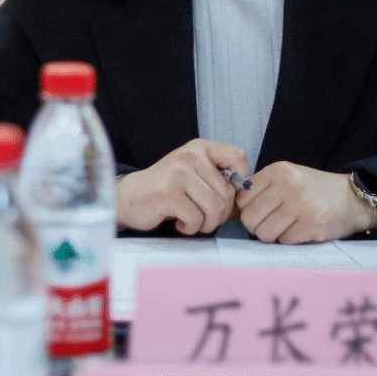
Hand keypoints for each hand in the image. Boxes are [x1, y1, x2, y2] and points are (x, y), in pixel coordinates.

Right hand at [116, 139, 248, 234]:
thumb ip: (218, 179)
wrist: (129, 197)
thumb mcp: (194, 174)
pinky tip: (180, 223)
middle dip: (220, 213)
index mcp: (200, 148)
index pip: (238, 155)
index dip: (241, 179)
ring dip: (207, 223)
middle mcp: (191, 156)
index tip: (227, 194)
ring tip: (193, 221)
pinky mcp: (169, 194)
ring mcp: (179, 174)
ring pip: (215, 207)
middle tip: (204, 217)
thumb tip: (247, 196)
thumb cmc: (167, 189)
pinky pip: (196, 218)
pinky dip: (191, 228)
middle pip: (228, 192)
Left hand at [236, 162, 375, 243]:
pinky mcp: (311, 224)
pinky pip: (284, 241)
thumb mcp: (288, 178)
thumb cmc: (315, 190)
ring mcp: (300, 205)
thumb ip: (264, 189)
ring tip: (287, 227)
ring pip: (264, 233)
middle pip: (250, 218)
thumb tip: (236, 210)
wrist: (352, 197)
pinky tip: (301, 230)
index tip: (259, 213)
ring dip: (273, 236)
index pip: (242, 198)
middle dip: (257, 227)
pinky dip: (290, 240)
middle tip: (271, 225)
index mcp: (277, 171)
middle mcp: (287, 185)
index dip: (247, 210)